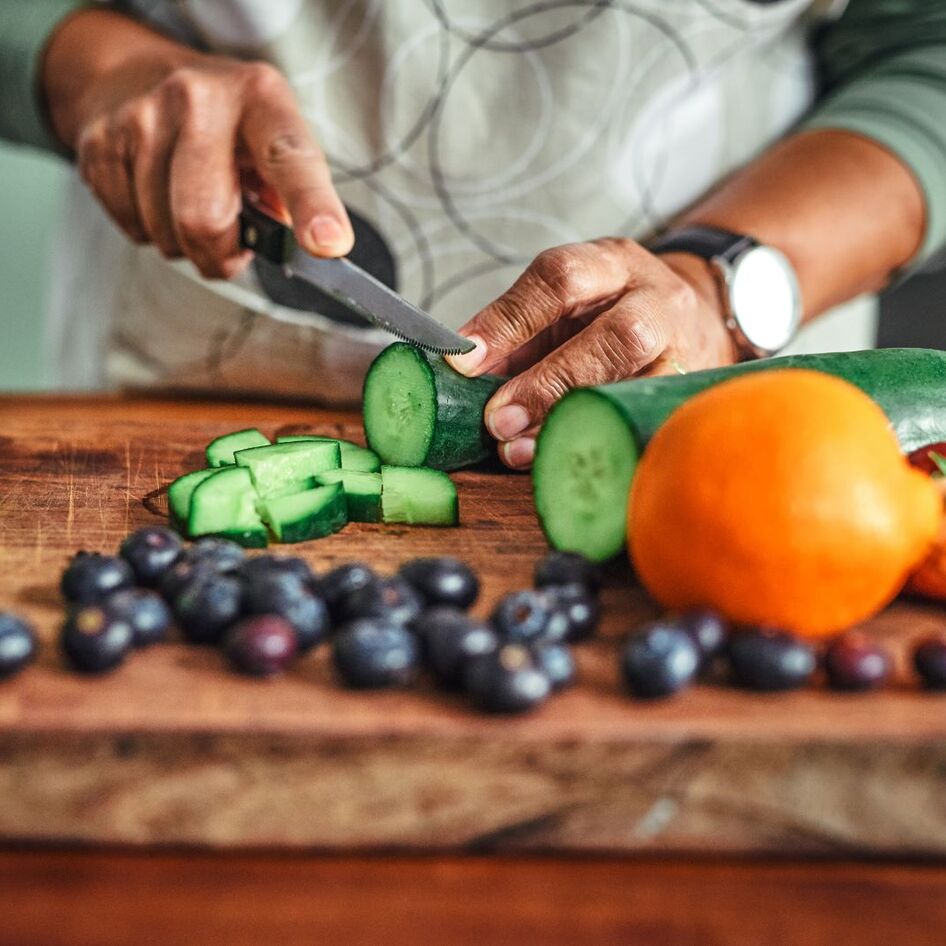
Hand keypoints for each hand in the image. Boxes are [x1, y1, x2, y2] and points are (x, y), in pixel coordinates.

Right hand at [44, 10, 351, 278]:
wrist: (137, 76)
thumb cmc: (226, 125)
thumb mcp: (272, 138)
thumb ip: (293, 193)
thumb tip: (300, 245)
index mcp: (259, 98)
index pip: (289, 159)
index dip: (311, 207)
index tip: (327, 244)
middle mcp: (196, 99)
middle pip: (205, 219)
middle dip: (221, 255)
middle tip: (231, 246)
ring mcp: (140, 118)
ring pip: (166, 234)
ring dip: (186, 243)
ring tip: (192, 204)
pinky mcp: (99, 145)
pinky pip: (133, 230)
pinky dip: (152, 231)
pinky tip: (159, 196)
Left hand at [447, 240, 736, 468]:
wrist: (696, 319)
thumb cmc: (610, 315)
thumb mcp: (566, 307)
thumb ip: (517, 337)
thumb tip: (461, 376)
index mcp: (612, 264)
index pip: (560, 279)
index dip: (509, 321)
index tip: (466, 362)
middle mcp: (656, 300)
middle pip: (615, 335)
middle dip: (549, 382)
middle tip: (498, 419)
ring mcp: (684, 349)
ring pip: (637, 385)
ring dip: (570, 421)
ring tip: (519, 450)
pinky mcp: (690, 394)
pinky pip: (644, 424)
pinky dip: (597, 444)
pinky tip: (563, 461)